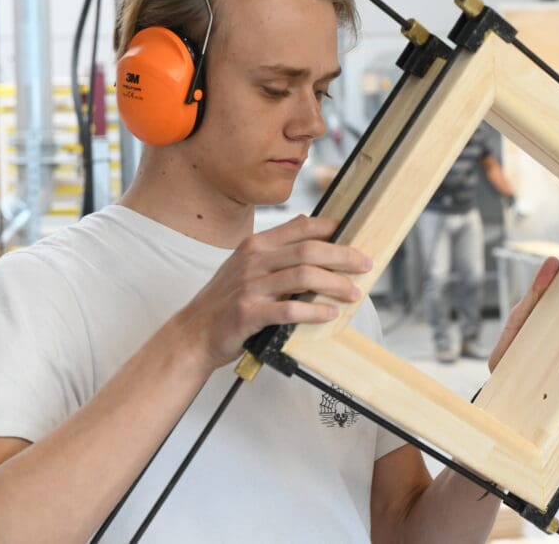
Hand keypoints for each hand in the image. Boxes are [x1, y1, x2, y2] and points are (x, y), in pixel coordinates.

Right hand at [173, 215, 371, 372]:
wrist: (193, 333)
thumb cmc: (225, 302)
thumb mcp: (245, 266)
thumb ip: (275, 250)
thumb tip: (309, 226)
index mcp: (256, 245)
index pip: (301, 226)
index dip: (332, 228)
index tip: (354, 234)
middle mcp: (253, 260)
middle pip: (309, 250)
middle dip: (343, 256)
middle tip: (365, 264)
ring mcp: (250, 286)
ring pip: (304, 276)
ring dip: (335, 284)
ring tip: (353, 292)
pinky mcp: (248, 313)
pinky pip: (289, 309)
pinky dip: (315, 311)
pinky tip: (330, 314)